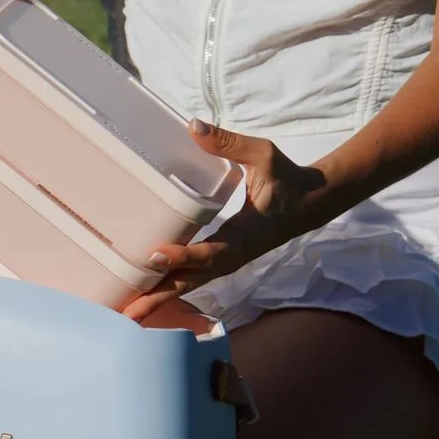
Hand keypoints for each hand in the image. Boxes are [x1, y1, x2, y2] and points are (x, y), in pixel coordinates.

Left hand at [122, 118, 327, 322]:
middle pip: (191, 282)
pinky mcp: (220, 261)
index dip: (183, 256)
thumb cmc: (287, 178)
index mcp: (244, 236)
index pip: (209, 252)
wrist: (311, 203)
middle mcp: (232, 256)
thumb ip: (229, 143)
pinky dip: (167, 290)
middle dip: (159, 297)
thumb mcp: (263, 155)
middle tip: (127, 312)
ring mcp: (226, 262)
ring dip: (158, 300)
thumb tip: (194, 126)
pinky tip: (144, 296)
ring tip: (126, 313)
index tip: (154, 255)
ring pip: (188, 285)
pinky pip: (190, 279)